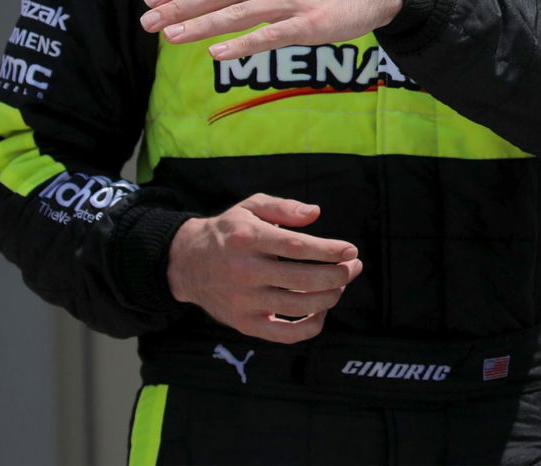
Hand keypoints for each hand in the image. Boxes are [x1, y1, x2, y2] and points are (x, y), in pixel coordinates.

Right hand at [166, 193, 362, 342]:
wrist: (186, 263)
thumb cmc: (228, 231)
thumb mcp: (250, 207)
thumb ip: (283, 208)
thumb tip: (315, 213)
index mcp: (247, 239)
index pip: (297, 247)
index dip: (329, 250)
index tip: (351, 250)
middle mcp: (244, 271)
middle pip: (303, 279)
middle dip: (338, 274)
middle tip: (354, 267)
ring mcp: (244, 301)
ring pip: (298, 307)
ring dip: (330, 296)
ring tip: (341, 284)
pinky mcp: (244, 323)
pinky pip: (285, 334)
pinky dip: (311, 326)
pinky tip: (321, 310)